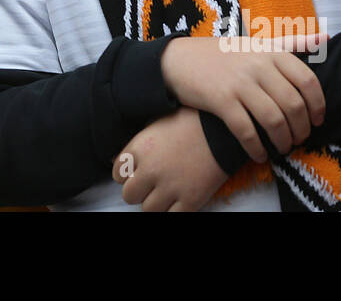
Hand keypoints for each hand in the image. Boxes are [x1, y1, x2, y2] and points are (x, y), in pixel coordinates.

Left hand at [112, 108, 227, 210]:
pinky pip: (171, 216)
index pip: (118, 173)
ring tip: (166, 191)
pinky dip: (173, 210)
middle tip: (150, 184)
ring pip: (148, 210)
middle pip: (129, 195)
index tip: (137, 172)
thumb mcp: (156, 125)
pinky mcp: (190, 200)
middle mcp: (151, 170)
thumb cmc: (189, 122)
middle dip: (138, 190)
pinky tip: (179, 198)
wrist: (223, 129)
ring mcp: (170, 187)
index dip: (126, 174)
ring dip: (154, 202)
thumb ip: (138, 146)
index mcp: (140, 148)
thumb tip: (120, 162)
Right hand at [160, 34, 325, 161]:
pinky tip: (259, 155)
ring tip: (283, 148)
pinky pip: (247, 131)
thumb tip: (326, 37)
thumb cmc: (223, 54)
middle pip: (293, 105)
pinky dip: (257, 148)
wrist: (178, 59)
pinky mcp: (221, 101)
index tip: (316, 120)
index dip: (318, 105)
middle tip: (299, 139)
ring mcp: (239, 83)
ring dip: (282, 141)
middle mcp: (258, 66)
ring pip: (274, 120)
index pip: (308, 81)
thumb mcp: (258, 44)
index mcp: (270, 52)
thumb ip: (292, 42)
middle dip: (301, 129)